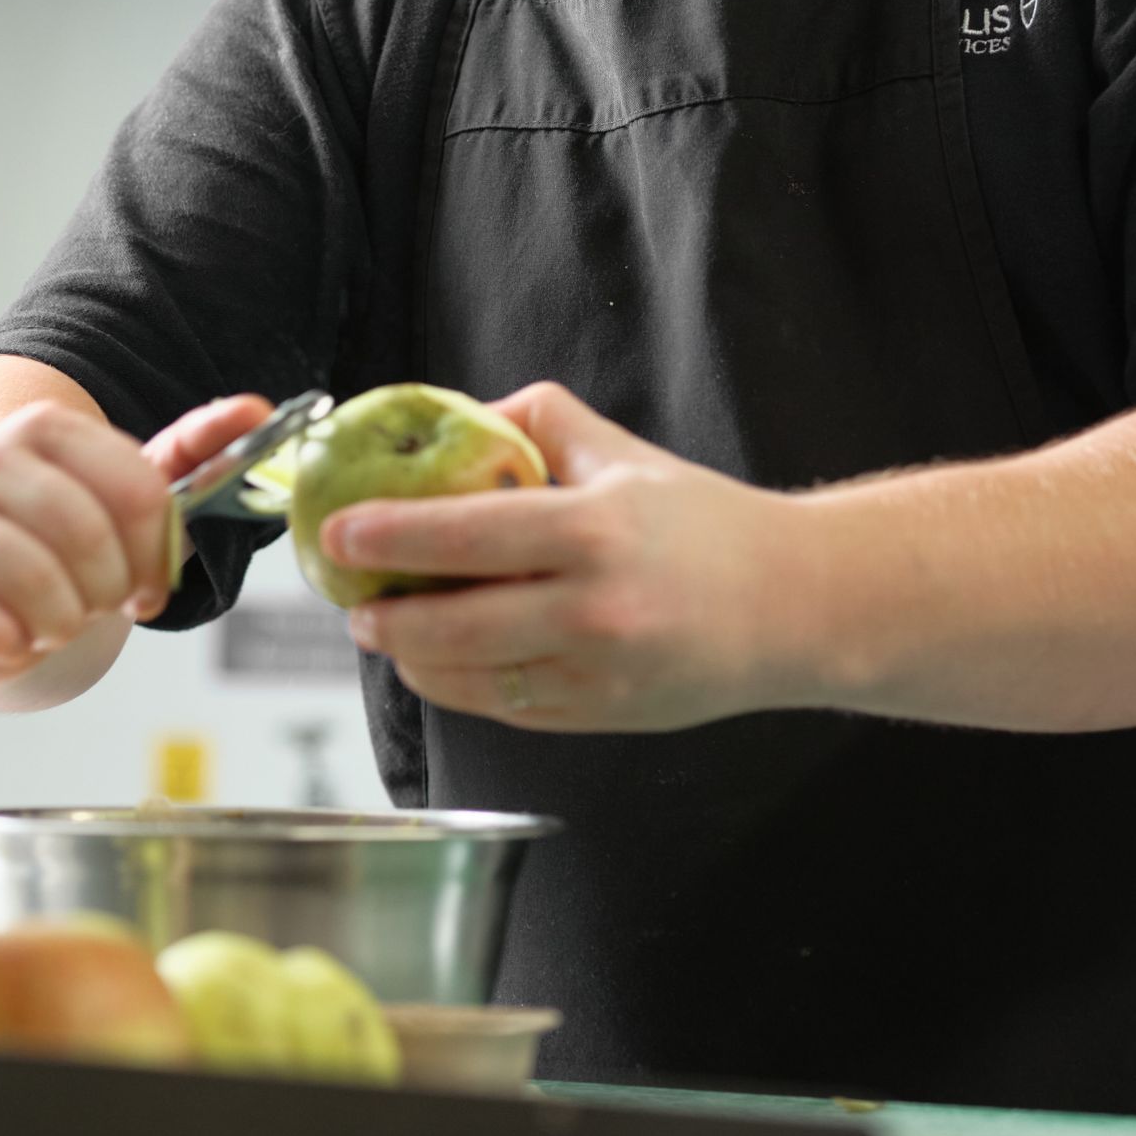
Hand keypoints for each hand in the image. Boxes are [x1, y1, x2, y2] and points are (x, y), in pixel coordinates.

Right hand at [0, 391, 275, 680]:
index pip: (140, 494)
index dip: (157, 556)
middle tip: (97, 604)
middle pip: (90, 541)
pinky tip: (12, 636)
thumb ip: (195, 449)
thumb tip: (258, 411)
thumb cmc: (50, 525)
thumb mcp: (121, 486)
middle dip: (108, 591)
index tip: (148, 585)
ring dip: (62, 621)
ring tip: (55, 619)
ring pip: (36, 584)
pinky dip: (8, 642)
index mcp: (48, 428)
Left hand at [332, 383, 804, 732]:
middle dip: (386, 615)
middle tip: (349, 597)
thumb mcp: (621, 451)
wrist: (794, 606)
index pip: (467, 535)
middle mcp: (594, 610)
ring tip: (383, 630)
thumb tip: (454, 419)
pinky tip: (438, 660)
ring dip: (412, 657)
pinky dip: (460, 685)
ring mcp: (597, 674)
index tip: (341, 529)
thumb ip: (534, 421)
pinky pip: (507, 708)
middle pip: (455, 624)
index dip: (392, 534)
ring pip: (472, 678)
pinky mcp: (602, 716)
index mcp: (595, 530)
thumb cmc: (704, 523)